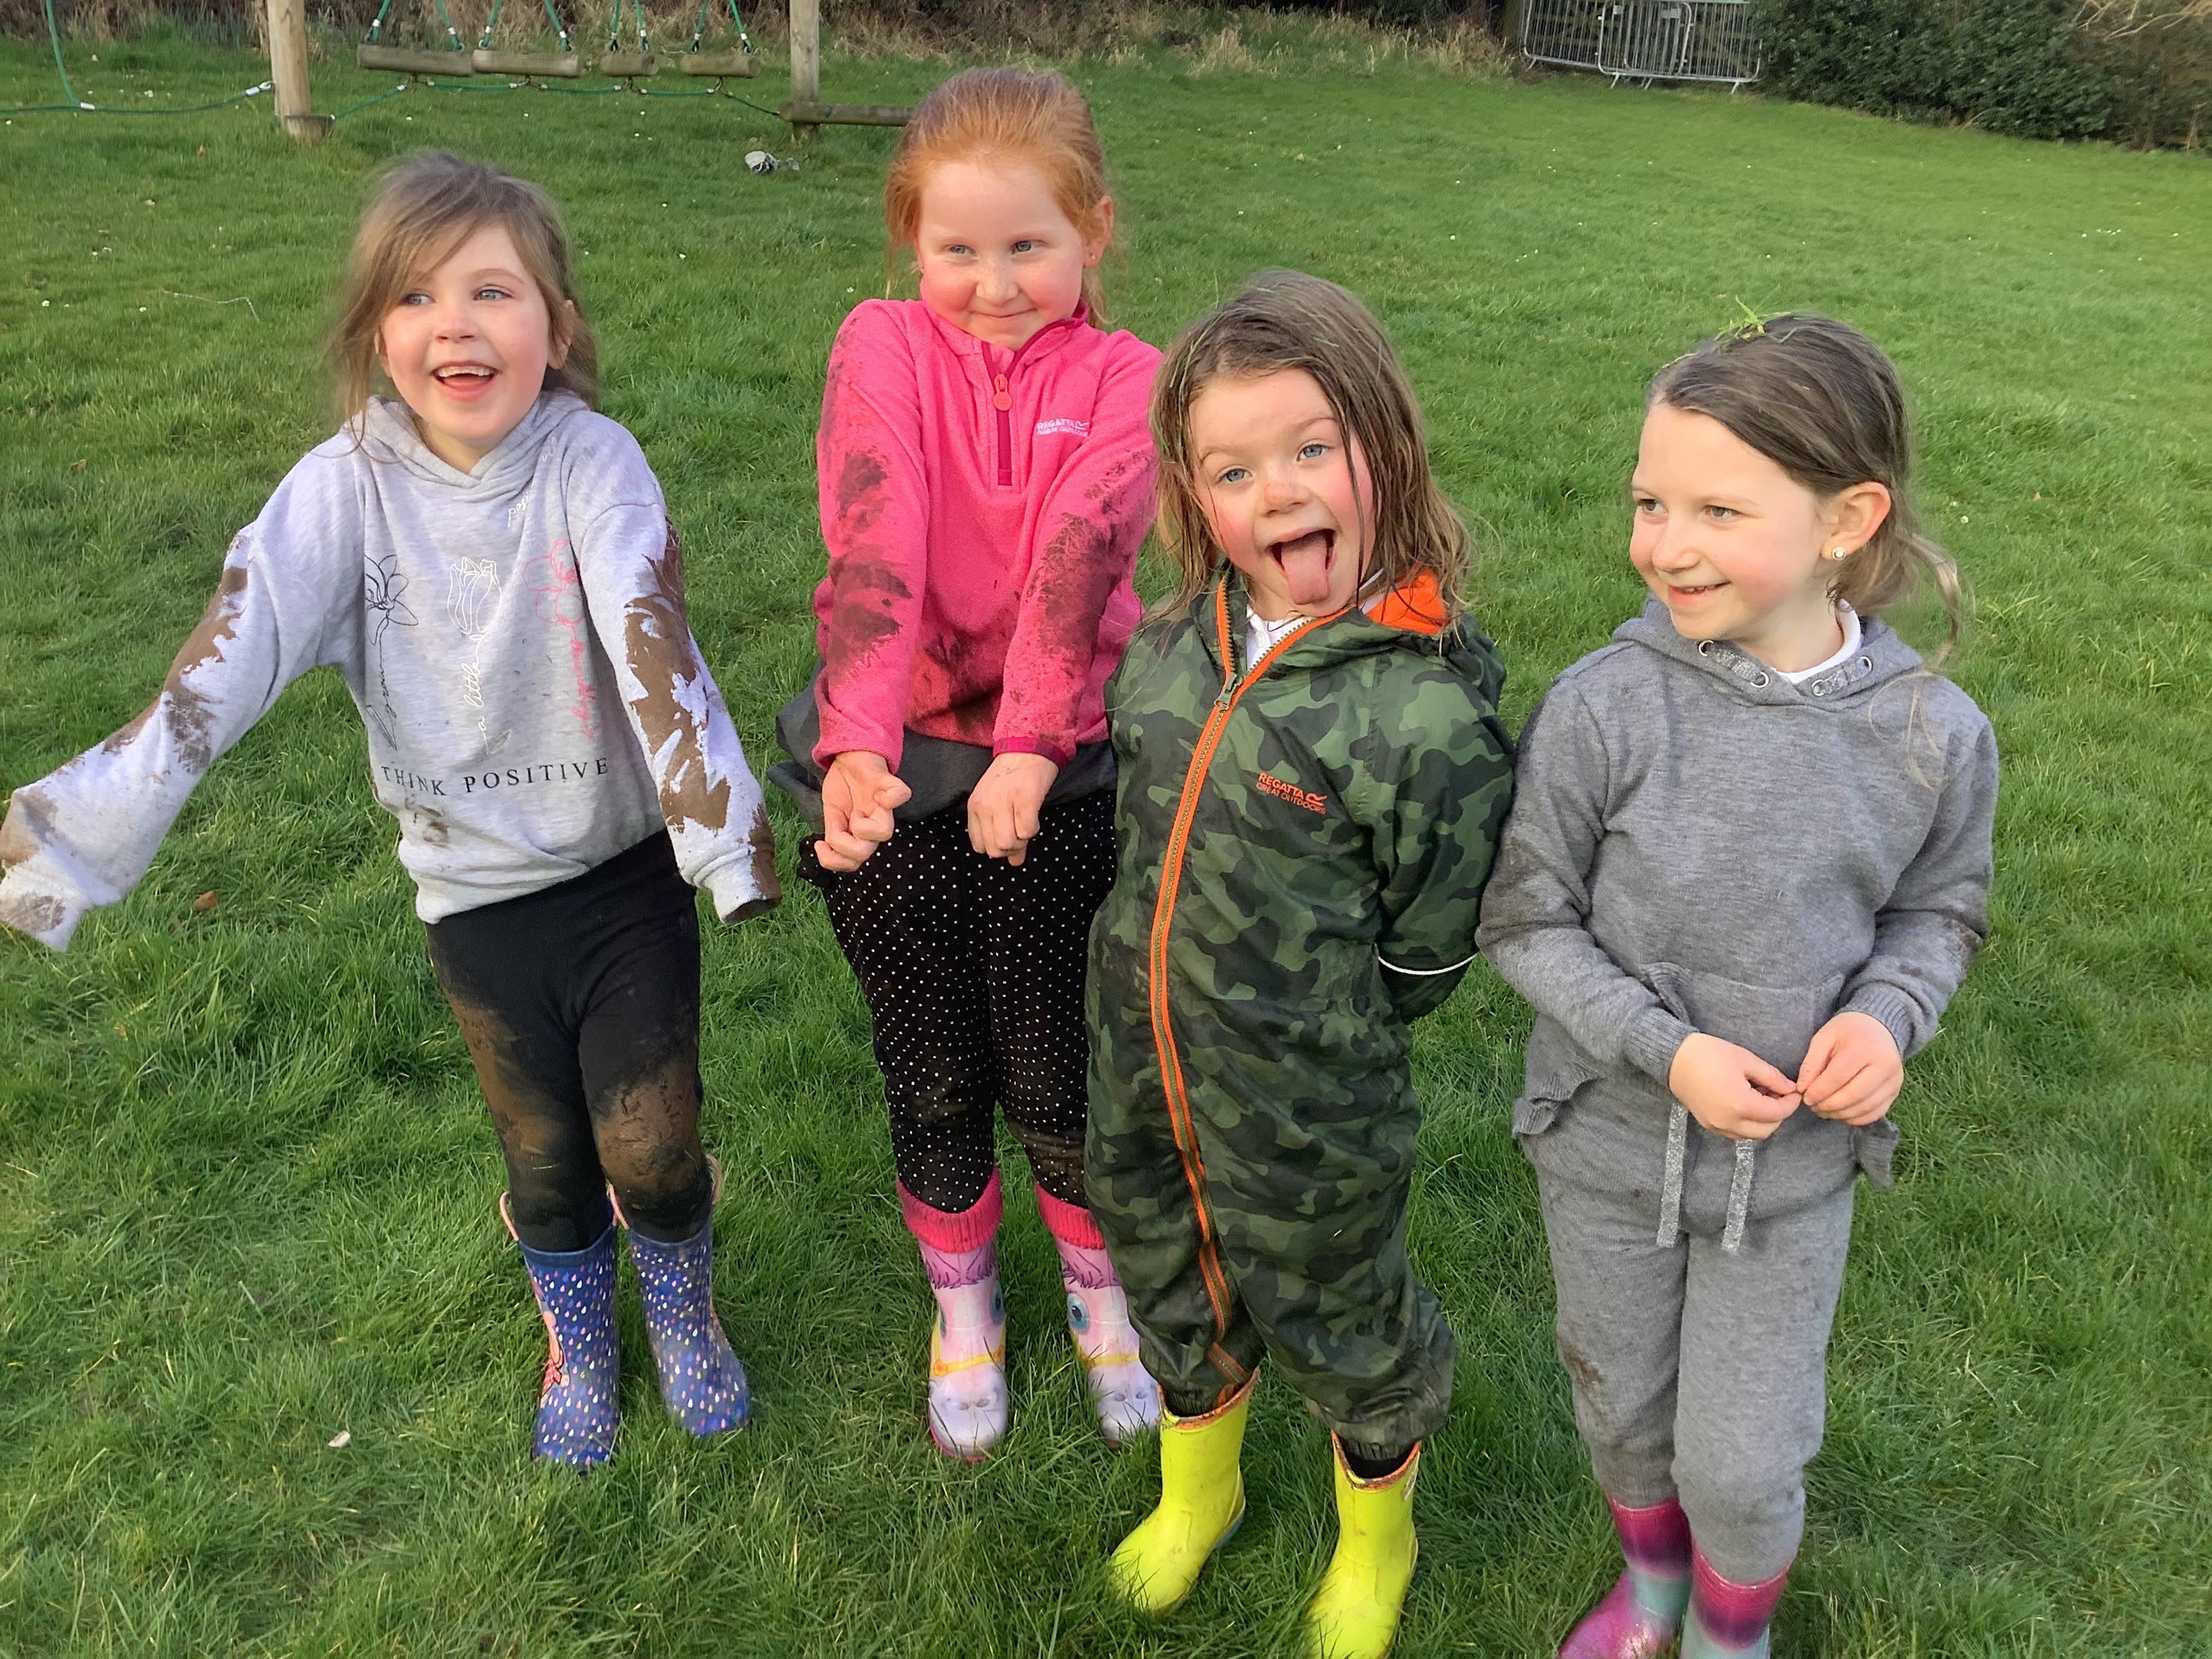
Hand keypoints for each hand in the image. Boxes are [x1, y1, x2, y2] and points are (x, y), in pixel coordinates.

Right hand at [816, 750, 909, 872]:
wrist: (849, 758)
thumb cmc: (843, 788)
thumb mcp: (831, 814)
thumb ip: (833, 834)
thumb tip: (829, 848)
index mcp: (860, 834)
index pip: (853, 862)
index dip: (834, 861)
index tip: (820, 844)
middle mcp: (874, 824)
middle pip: (866, 852)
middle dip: (845, 843)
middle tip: (842, 822)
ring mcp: (884, 807)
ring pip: (884, 832)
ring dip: (862, 825)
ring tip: (856, 811)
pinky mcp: (889, 784)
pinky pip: (901, 795)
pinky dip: (889, 798)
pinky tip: (877, 795)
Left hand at [967, 753, 1057, 867]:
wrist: (1029, 748)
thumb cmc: (1013, 779)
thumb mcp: (1000, 804)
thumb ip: (1003, 833)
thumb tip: (1015, 864)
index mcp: (975, 807)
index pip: (979, 847)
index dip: (997, 847)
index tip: (1009, 833)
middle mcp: (985, 805)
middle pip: (995, 850)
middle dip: (1012, 847)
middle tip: (1021, 830)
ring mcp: (1003, 801)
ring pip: (1008, 844)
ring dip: (1023, 840)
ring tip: (1027, 822)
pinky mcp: (1024, 798)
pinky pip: (1027, 831)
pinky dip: (1034, 829)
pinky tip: (1034, 815)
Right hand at [1668, 1032, 1801, 1141]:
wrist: (1673, 1058)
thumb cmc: (1709, 1053)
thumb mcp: (1745, 1059)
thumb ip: (1771, 1077)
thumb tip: (1790, 1088)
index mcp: (1740, 1104)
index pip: (1777, 1113)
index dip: (1790, 1103)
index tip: (1794, 1091)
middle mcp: (1729, 1121)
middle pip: (1767, 1130)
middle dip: (1779, 1114)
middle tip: (1780, 1095)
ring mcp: (1717, 1126)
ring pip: (1752, 1135)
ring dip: (1763, 1121)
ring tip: (1761, 1097)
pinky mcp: (1709, 1125)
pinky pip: (1736, 1132)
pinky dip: (1747, 1123)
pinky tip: (1745, 1103)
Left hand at [1797, 1011, 1903, 1126]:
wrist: (1878, 1027)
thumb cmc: (1848, 1031)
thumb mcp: (1825, 1038)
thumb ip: (1811, 1063)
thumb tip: (1802, 1089)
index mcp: (1865, 1048)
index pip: (1837, 1077)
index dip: (1818, 1091)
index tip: (1805, 1097)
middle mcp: (1885, 1065)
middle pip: (1853, 1095)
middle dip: (1828, 1106)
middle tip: (1813, 1106)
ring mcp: (1894, 1080)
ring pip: (1865, 1107)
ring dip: (1840, 1114)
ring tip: (1824, 1110)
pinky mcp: (1896, 1092)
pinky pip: (1876, 1113)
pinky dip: (1856, 1118)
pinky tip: (1841, 1113)